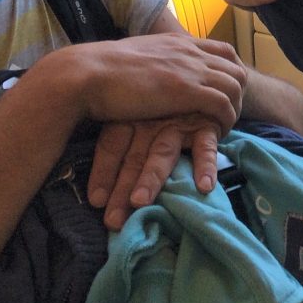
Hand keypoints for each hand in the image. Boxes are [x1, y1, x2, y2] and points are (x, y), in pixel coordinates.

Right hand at [35, 32, 245, 133]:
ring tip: (224, 127)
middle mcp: (189, 51)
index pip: (223, 50)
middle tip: (229, 114)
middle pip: (236, 68)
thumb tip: (149, 69)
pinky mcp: (187, 91)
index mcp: (177, 41)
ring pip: (235, 86)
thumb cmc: (98, 70)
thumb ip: (152, 60)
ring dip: (235, 108)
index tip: (226, 90)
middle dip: (239, 92)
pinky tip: (217, 133)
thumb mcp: (134, 56)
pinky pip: (224, 105)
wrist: (85, 74)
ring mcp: (190, 69)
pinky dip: (226, 120)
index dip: (231, 71)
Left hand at [89, 116, 222, 230]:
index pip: (111, 145)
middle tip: (113, 218)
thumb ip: (121, 149)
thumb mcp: (135, 118)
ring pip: (162, 153)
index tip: (96, 201)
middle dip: (122, 188)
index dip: (103, 172)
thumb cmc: (161, 110)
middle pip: (134, 157)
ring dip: (151, 178)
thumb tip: (97, 192)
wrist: (202, 85)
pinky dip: (205, 167)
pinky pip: (205, 148)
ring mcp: (179, 124)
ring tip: (140, 202)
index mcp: (129, 118)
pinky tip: (203, 186)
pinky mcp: (206, 127)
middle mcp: (151, 122)